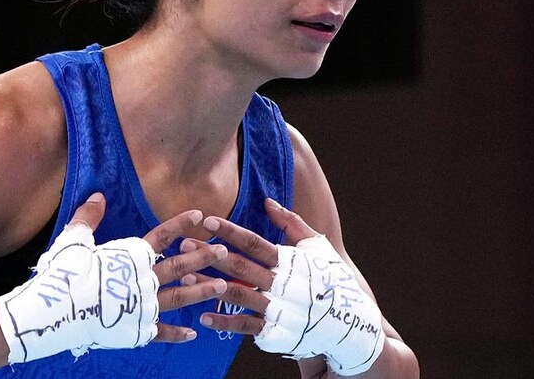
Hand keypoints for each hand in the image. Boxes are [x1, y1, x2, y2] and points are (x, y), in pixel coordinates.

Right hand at [0, 193, 227, 362]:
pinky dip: (177, 334)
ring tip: (222, 286)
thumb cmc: (63, 275)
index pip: (161, 235)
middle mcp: (143, 279)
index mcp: (131, 257)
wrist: (55, 313)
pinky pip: (161, 332)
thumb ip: (89, 218)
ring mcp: (142, 306)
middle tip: (224, 251)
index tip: (199, 214)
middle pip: (180, 265)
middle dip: (204, 256)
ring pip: (180, 297)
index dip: (181, 223)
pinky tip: (193, 334)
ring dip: (202, 291)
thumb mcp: (74, 241)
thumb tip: (98, 195)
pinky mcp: (136, 330)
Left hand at [197, 198, 384, 375]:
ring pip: (238, 295)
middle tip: (185, 244)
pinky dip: (224, 321)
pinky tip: (203, 316)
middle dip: (211, 254)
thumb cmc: (330, 278)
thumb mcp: (317, 246)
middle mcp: (282, 284)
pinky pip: (245, 326)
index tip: (208, 221)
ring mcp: (278, 309)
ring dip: (210, 285)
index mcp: (289, 261)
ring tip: (186, 277)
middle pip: (240, 266)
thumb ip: (291, 223)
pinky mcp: (275, 331)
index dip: (231, 231)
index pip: (255, 242)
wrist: (348, 323)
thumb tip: (268, 201)